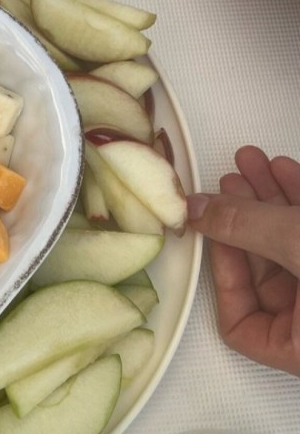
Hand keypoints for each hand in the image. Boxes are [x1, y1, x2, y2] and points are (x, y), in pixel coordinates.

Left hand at [186, 145, 299, 375]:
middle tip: (227, 179)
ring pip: (292, 245)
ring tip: (251, 161)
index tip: (213, 227)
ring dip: (271, 199)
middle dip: (246, 215)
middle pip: (266, 272)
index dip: (222, 272)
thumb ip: (246, 226)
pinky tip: (285, 168)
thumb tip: (195, 208)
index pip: (241, 324)